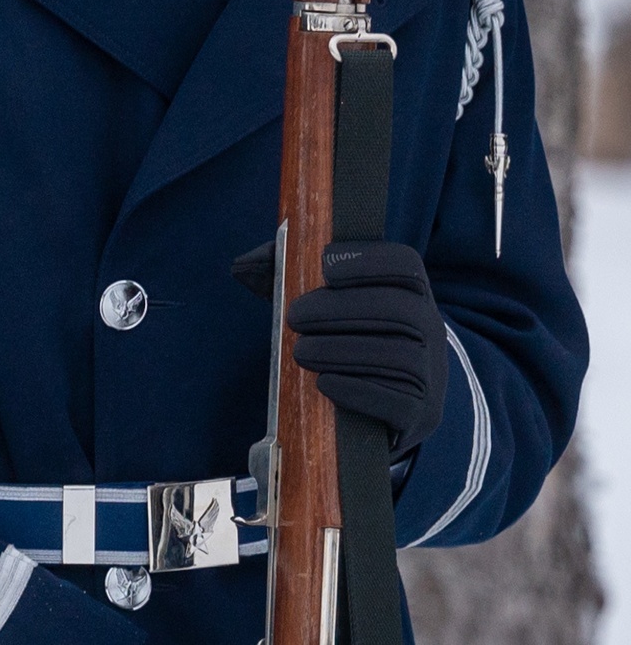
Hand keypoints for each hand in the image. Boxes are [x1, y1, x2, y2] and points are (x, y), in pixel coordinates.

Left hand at [287, 241, 447, 457]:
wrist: (387, 411)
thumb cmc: (352, 343)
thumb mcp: (333, 307)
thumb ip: (292, 278)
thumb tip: (244, 267)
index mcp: (412, 293)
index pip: (406, 265)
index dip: (369, 260)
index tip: (325, 266)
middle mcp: (432, 329)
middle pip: (399, 311)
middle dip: (342, 310)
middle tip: (294, 316)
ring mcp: (432, 374)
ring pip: (399, 356)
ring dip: (342, 350)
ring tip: (300, 353)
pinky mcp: (421, 413)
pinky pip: (398, 400)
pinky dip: (357, 389)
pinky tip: (324, 383)